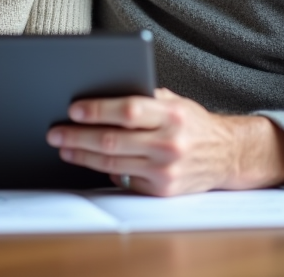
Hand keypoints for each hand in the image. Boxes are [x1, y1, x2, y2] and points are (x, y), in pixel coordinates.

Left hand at [45, 88, 283, 195]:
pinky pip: (125, 179)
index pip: (129, 111)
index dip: (98, 110)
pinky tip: (86, 161)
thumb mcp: (175, 102)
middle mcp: (170, 143)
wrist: (228, 155)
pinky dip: (103, 170)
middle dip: (78, 136)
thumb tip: (102, 93)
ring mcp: (166, 170)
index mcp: (173, 115)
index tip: (73, 109)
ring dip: (82, 155)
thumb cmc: (193, 123)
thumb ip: (145, 98)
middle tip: (55, 132)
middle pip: (113, 140)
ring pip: (113, 163)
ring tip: (63, 147)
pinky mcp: (163, 190)